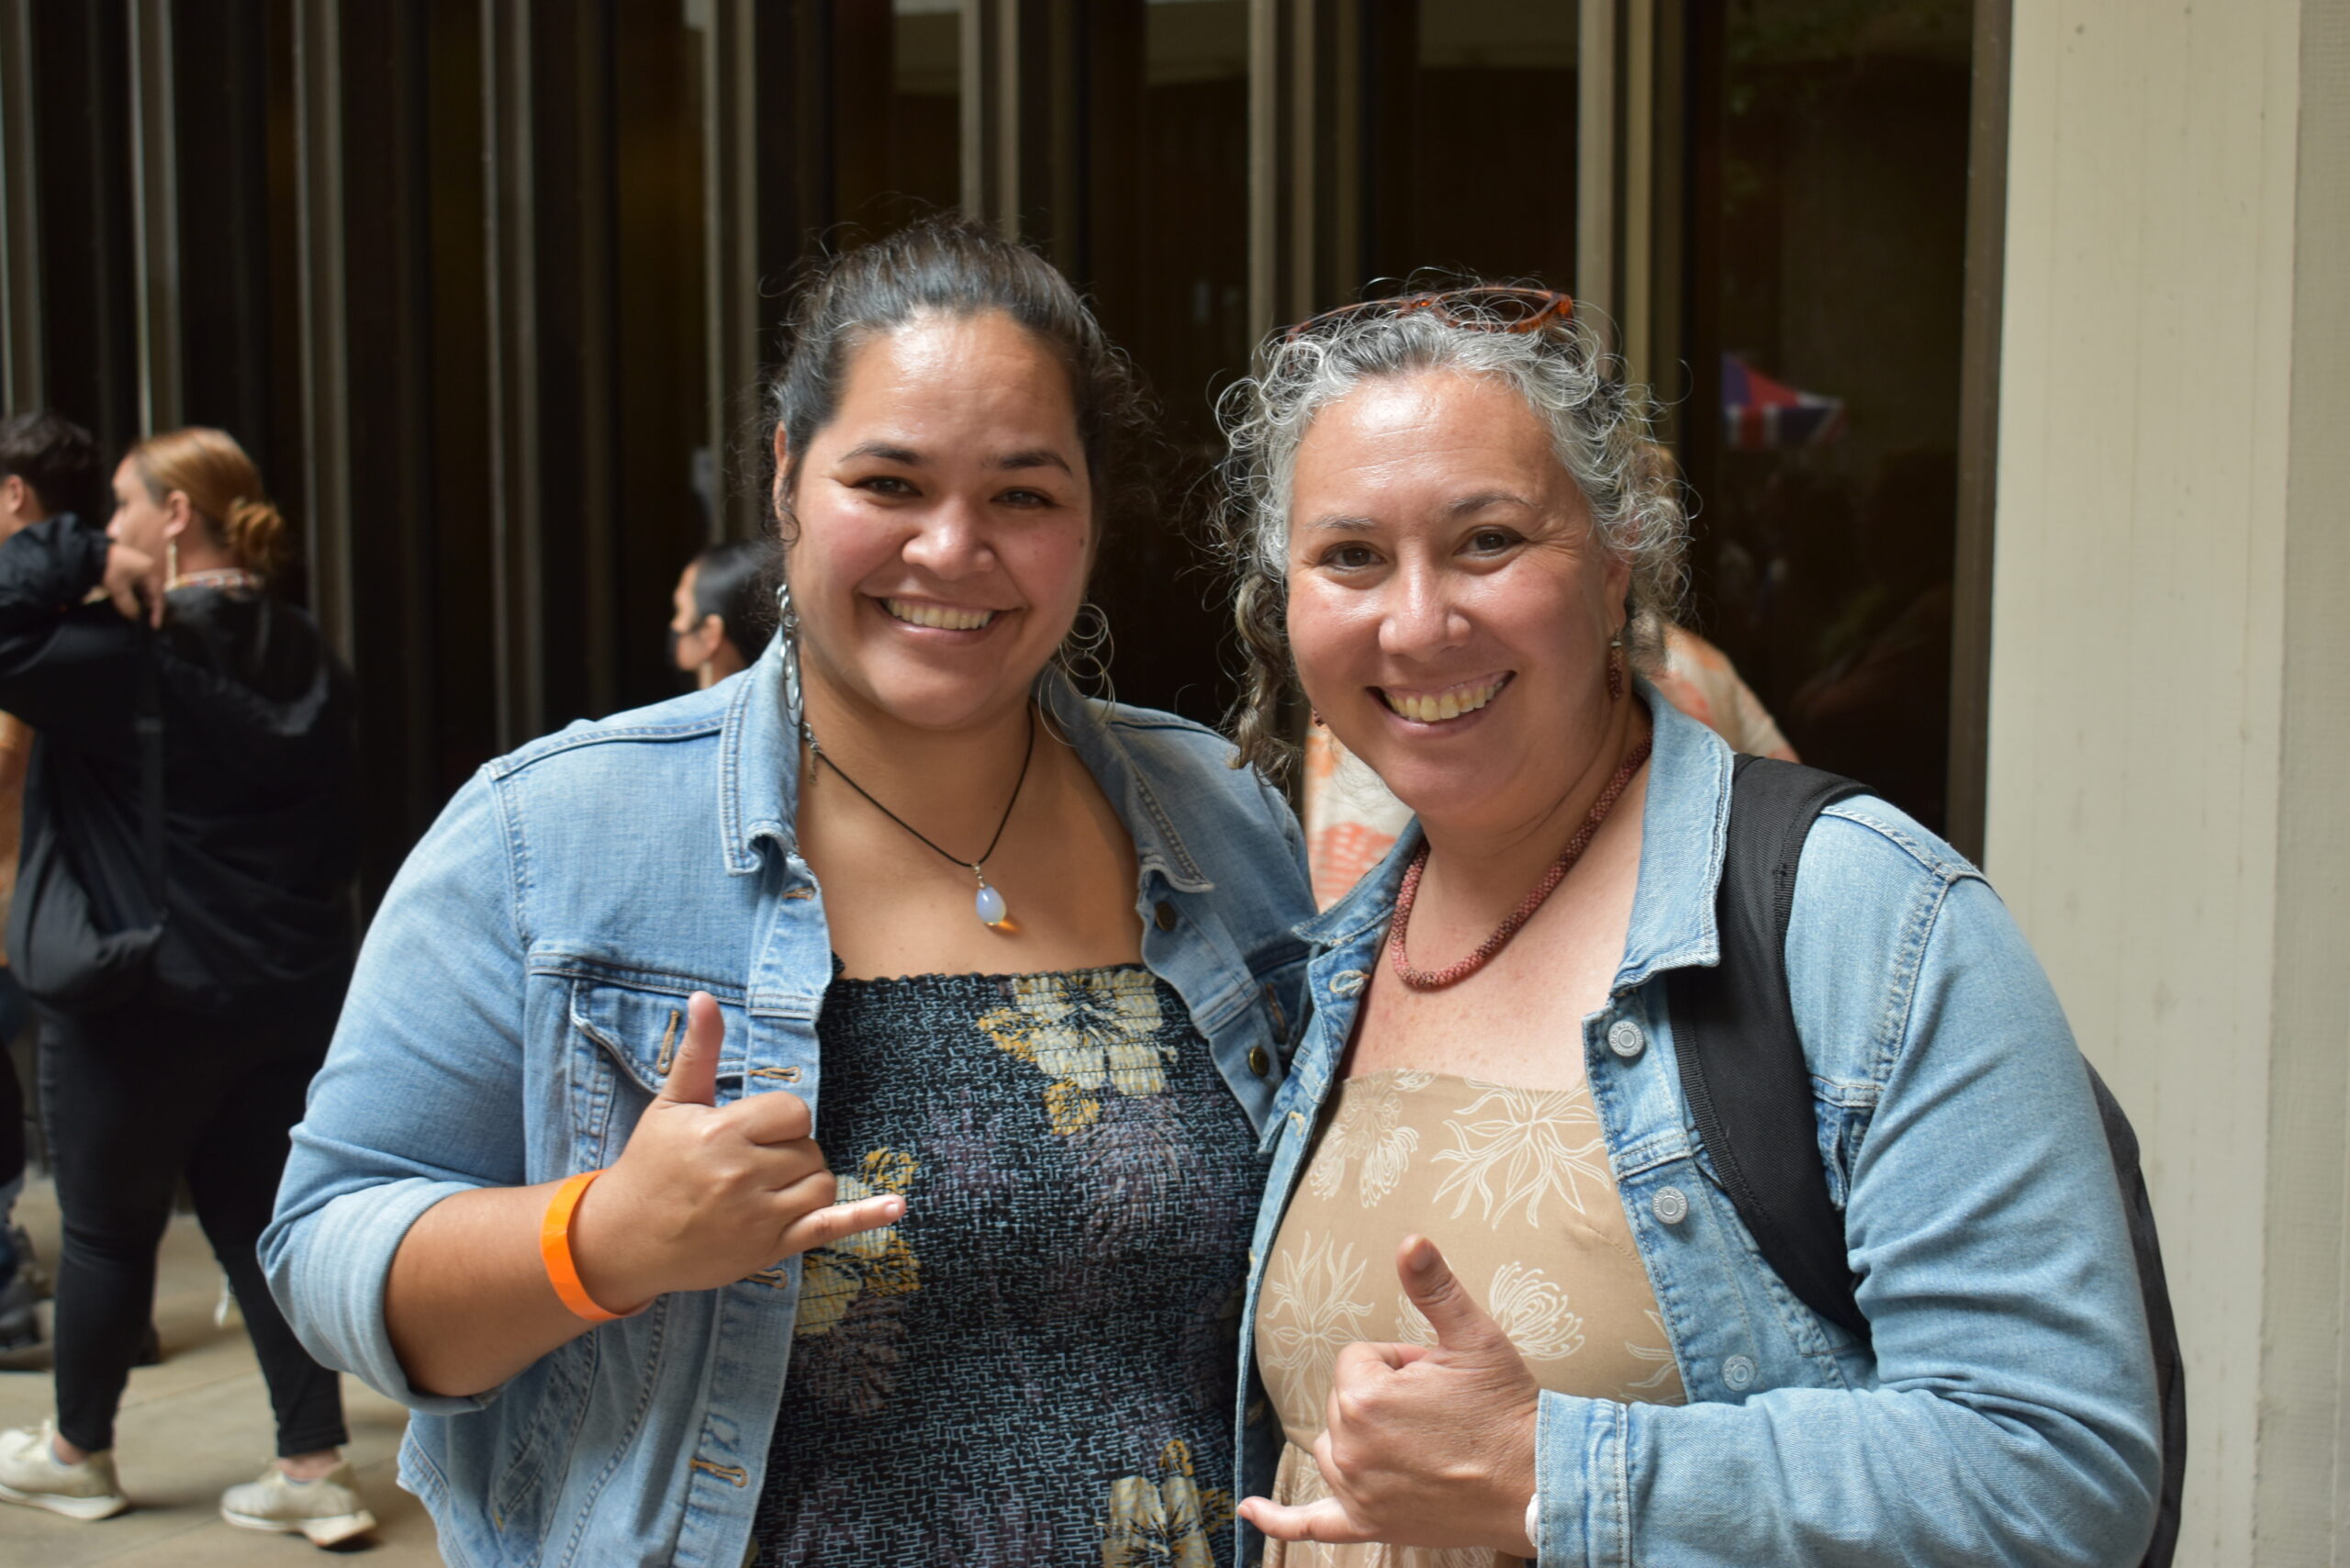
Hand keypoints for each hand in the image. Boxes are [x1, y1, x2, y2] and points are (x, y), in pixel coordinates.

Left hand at [102, 543, 159, 625]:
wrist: (94, 549)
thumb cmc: (109, 567)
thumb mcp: (118, 588)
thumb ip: (128, 605)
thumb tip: (134, 616)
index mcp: (151, 572)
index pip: (158, 597)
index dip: (157, 613)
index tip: (154, 626)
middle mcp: (151, 567)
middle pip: (156, 591)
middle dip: (151, 605)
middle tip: (146, 618)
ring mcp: (144, 563)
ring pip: (148, 585)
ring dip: (144, 598)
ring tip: (138, 608)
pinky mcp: (135, 562)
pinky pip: (142, 579)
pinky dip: (139, 589)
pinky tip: (132, 595)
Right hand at [568, 991, 901, 1308]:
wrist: (624, 1239)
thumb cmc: (650, 1165)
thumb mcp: (672, 1105)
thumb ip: (700, 1052)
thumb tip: (705, 998)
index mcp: (722, 1134)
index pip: (793, 1112)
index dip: (780, 1120)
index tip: (754, 1131)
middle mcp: (744, 1176)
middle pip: (810, 1148)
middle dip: (789, 1151)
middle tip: (750, 1164)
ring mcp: (760, 1217)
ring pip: (821, 1183)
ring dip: (806, 1181)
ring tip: (767, 1187)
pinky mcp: (770, 1249)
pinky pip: (829, 1228)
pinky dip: (867, 1217)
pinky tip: (897, 1206)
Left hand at [1240, 1236, 1541, 1556]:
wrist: (1539, 1484)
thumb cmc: (1506, 1410)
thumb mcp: (1473, 1338)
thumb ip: (1433, 1287)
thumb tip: (1409, 1240)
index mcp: (1364, 1396)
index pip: (1360, 1359)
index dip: (1402, 1362)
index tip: (1440, 1378)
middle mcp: (1349, 1446)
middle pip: (1346, 1401)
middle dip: (1388, 1398)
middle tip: (1442, 1410)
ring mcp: (1356, 1490)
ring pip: (1335, 1445)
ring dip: (1361, 1437)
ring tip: (1419, 1441)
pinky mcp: (1369, 1524)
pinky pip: (1311, 1524)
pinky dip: (1279, 1520)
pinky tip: (1249, 1510)